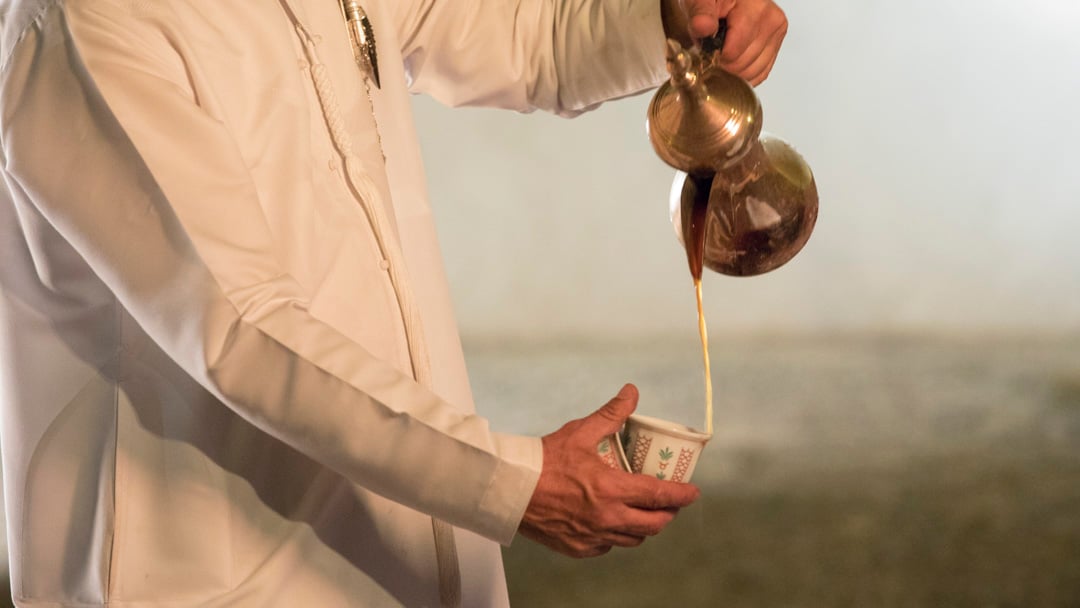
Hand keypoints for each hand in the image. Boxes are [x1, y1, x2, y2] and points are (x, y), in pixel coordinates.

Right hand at [518, 384, 700, 556]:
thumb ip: (611, 413)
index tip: (693, 492)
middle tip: (670, 503)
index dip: (683, 495)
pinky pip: (608, 546)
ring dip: (644, 527)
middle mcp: (608, 518)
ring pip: (633, 539)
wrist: (511, 488)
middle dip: (668, 514)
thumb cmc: (545, 460)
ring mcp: (594, 536)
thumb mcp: (581, 432)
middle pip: (654, 525)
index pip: (661, 496)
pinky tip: (612, 522)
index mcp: (612, 489)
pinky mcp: (579, 547)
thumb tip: (631, 392)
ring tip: (643, 513)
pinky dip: (616, 536)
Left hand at [662, 0, 788, 85]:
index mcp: (756, 8)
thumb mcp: (699, 1)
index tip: (706, 45)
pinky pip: (759, 74)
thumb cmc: (713, 0)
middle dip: (722, 62)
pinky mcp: (776, 48)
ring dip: (732, 70)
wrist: (723, 1)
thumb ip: (700, 13)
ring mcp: (776, 36)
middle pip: (742, 65)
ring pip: (751, 73)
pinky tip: (733, 61)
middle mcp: (772, 21)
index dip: (714, 55)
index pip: (733, 52)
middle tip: (713, 46)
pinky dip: (743, 74)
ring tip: (723, 49)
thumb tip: (703, 26)